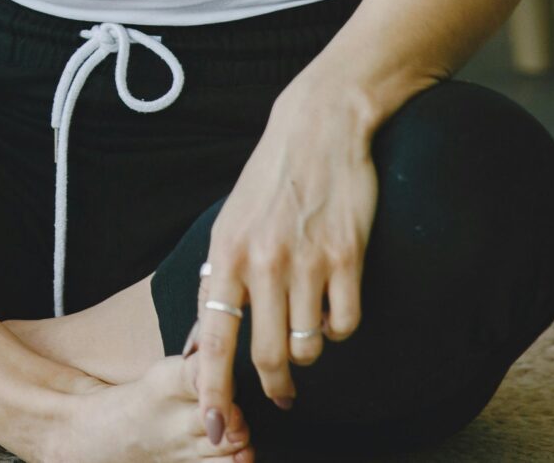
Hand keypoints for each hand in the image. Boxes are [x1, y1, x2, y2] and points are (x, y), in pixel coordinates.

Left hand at [190, 91, 378, 444]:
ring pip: (307, 344)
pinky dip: (340, 327)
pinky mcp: (347, 258)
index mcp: (225, 254)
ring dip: (308, 350)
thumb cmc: (271, 179)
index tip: (215, 425)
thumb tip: (207, 333)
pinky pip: (344, 324)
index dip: (213, 389)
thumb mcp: (229, 220)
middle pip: (265, 356)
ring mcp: (307, 261)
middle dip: (275, 388)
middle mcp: (262, 262)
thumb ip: (222, 275)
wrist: (319, 129)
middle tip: (282, 397)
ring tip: (307, 329)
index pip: (213, 339)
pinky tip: (335, 304)